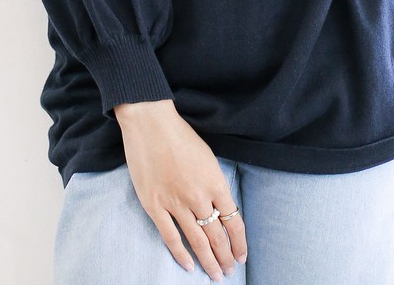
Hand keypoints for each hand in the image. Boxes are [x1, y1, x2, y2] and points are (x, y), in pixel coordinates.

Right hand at [114, 99, 246, 281]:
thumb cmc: (181, 136)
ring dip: (208, 261)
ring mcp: (176, 203)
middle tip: (229, 272)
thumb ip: (215, 185)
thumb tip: (220, 208)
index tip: (242, 256)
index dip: (240, 243)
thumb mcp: (209, 159)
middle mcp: (199, 197)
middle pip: (217, 236)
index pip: (234, 222)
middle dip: (226, 257)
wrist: (151, 124)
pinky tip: (188, 266)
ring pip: (197, 241)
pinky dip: (180, 254)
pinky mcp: (154, 205)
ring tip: (215, 275)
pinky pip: (170, 236)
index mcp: (216, 184)